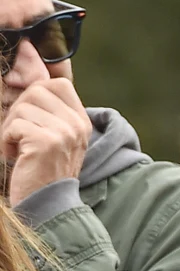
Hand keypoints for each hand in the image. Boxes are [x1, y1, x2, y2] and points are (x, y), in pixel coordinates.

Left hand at [1, 77, 91, 204]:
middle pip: (37, 91)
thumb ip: (46, 105)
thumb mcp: (54, 135)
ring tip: (19, 148)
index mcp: (81, 121)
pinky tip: (15, 155)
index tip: (31, 117)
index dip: (36, 93)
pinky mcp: (46, 142)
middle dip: (20, 111)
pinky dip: (6, 141)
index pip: (58, 84)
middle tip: (21, 135)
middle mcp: (77, 124)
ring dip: (11, 128)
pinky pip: (14, 125)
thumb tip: (27, 65)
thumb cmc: (43, 169)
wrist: (49, 205)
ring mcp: (64, 132)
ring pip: (23, 107)